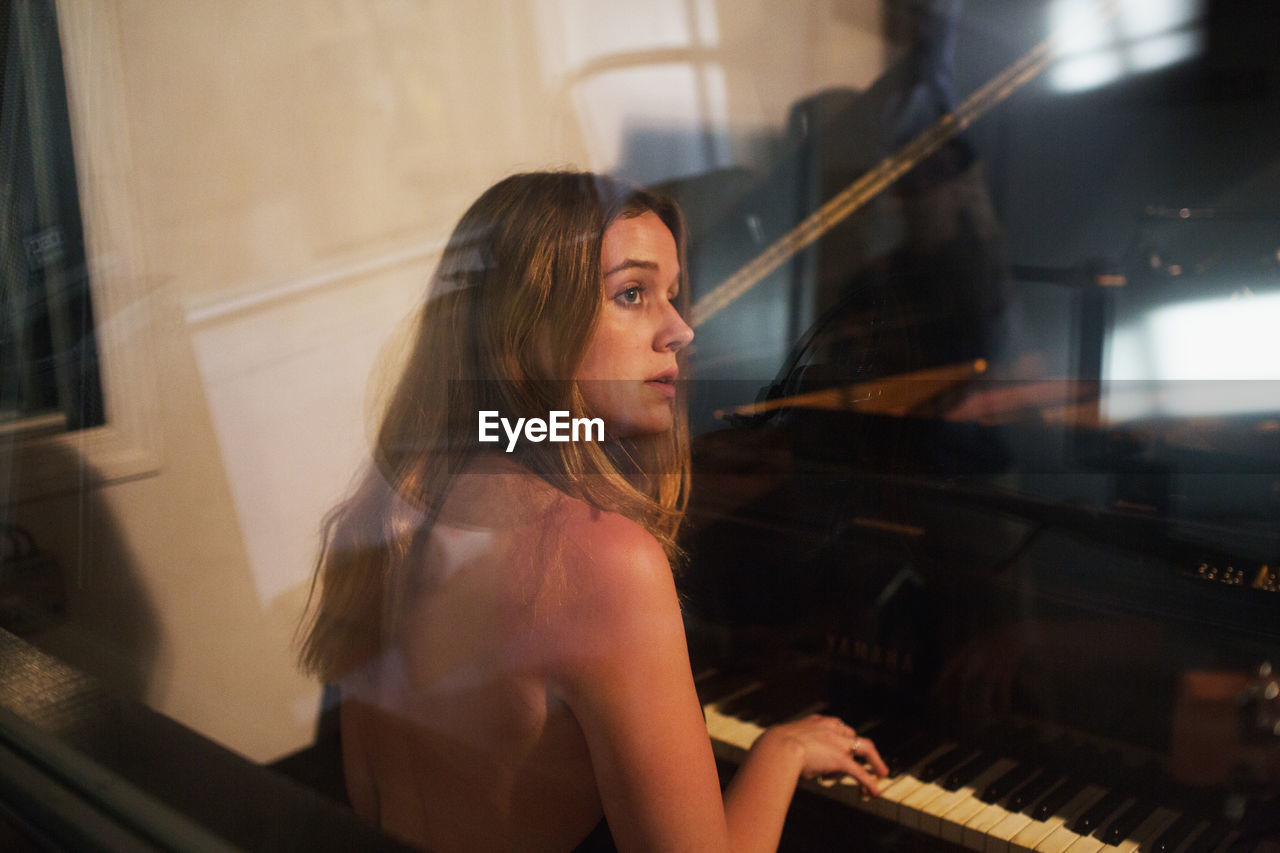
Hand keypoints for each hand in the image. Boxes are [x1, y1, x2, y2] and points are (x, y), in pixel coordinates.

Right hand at [757, 714, 888, 795]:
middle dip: (865, 749)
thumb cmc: (774, 747)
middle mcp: (832, 729)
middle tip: (873, 760)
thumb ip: (792, 747)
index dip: (843, 739)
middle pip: (854, 737)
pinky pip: (860, 773)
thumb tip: (782, 758)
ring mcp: (838, 743)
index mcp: (819, 722)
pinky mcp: (841, 760)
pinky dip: (869, 782)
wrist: (777, 747)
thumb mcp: (785, 741)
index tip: (845, 748)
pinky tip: (874, 792)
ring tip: (881, 775)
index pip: (838, 728)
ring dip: (875, 763)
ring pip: (864, 751)